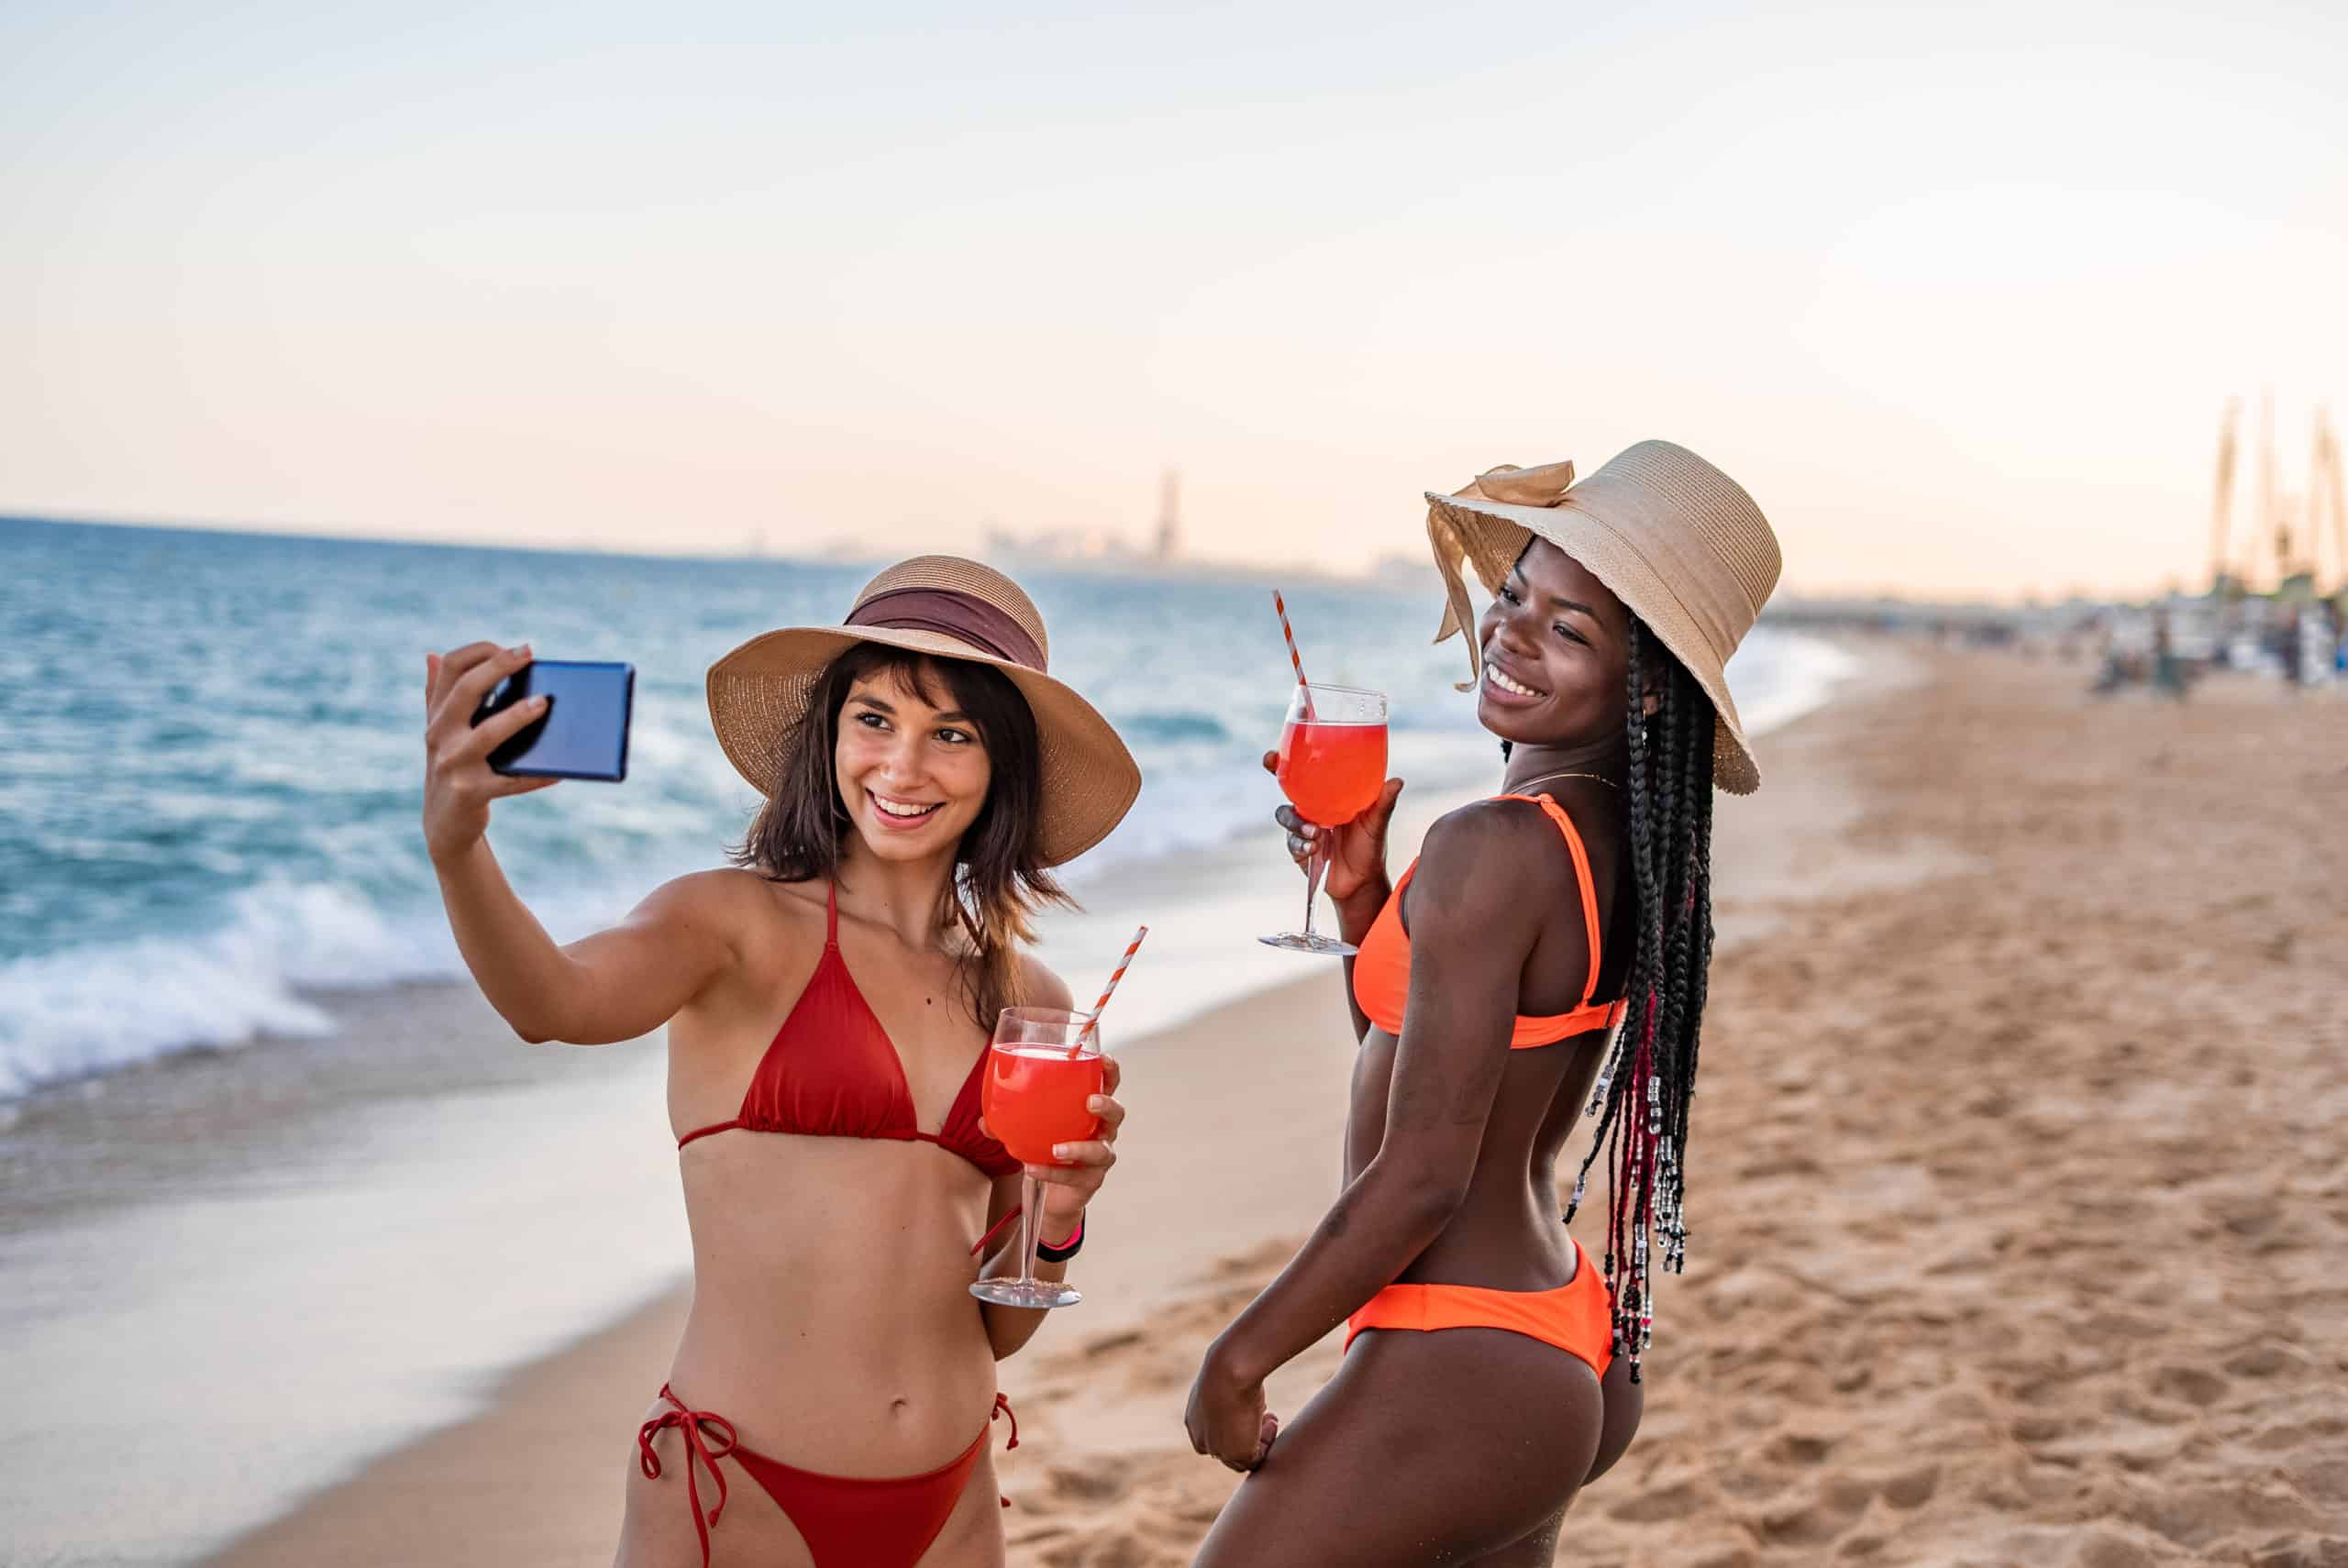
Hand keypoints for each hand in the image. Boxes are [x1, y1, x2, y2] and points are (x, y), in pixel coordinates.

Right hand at [422, 643, 559, 866]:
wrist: (444, 822)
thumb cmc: (453, 765)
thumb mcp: (440, 731)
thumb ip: (436, 694)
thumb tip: (432, 654)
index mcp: (437, 714)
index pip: (451, 668)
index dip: (480, 651)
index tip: (514, 648)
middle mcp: (440, 735)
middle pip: (466, 691)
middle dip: (498, 667)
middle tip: (530, 653)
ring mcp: (453, 765)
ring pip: (487, 735)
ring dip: (516, 717)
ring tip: (543, 703)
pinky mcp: (471, 793)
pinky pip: (510, 781)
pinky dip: (536, 775)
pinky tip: (560, 768)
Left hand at [1023, 1055, 1123, 1237]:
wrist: (1053, 1193)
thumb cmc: (1048, 1149)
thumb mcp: (1029, 1131)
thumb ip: (1007, 1123)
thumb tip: (984, 1121)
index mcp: (1090, 1110)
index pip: (1108, 1085)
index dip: (1110, 1071)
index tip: (1103, 1059)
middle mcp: (1102, 1131)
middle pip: (1116, 1114)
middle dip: (1107, 1105)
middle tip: (1090, 1101)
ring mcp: (1099, 1158)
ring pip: (1102, 1151)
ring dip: (1080, 1148)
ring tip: (1057, 1149)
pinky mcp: (1090, 1181)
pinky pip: (1074, 1176)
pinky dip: (1052, 1173)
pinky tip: (1033, 1168)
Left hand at [1185, 1337, 1279, 1471]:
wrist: (1228, 1369)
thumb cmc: (1226, 1368)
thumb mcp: (1223, 1382)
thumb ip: (1227, 1396)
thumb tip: (1241, 1400)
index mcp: (1194, 1421)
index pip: (1215, 1437)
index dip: (1235, 1427)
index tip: (1250, 1411)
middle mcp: (1202, 1438)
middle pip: (1228, 1450)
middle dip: (1248, 1435)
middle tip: (1266, 1416)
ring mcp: (1218, 1450)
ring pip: (1241, 1459)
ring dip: (1260, 1440)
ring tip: (1271, 1418)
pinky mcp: (1236, 1455)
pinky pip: (1256, 1460)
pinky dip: (1267, 1442)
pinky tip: (1272, 1420)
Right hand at [1262, 751, 1402, 906]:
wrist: (1363, 882)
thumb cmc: (1370, 846)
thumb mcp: (1377, 822)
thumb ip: (1384, 802)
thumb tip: (1397, 781)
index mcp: (1328, 795)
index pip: (1306, 772)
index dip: (1290, 758)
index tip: (1279, 748)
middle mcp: (1312, 807)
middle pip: (1286, 786)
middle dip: (1277, 774)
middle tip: (1273, 765)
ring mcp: (1303, 828)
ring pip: (1286, 815)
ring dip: (1297, 821)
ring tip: (1316, 832)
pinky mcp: (1299, 849)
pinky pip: (1292, 842)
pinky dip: (1302, 844)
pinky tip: (1314, 848)